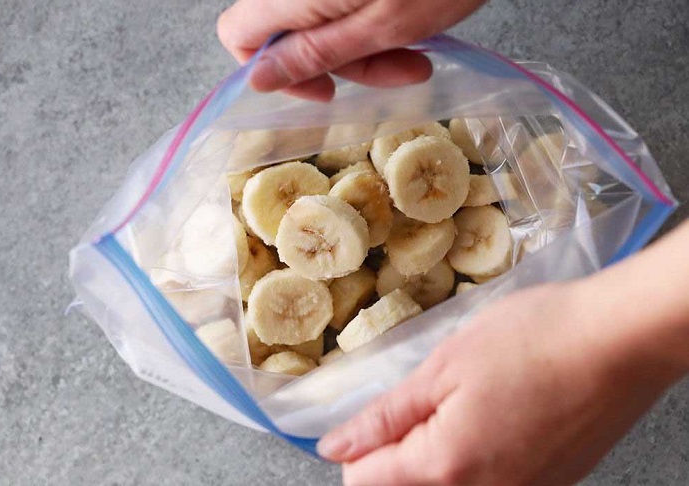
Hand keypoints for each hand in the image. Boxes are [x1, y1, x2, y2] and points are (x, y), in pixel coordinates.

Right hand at [217, 0, 485, 100]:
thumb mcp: (378, 27)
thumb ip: (312, 54)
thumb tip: (258, 80)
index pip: (238, 35)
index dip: (274, 72)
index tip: (326, 88)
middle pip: (291, 30)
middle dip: (346, 61)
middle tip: (401, 70)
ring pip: (324, 17)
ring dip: (370, 44)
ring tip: (419, 54)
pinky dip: (374, 16)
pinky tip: (411, 22)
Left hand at [318, 220, 688, 484]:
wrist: (619, 341)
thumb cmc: (533, 341)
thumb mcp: (443, 367)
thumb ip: (385, 416)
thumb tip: (335, 447)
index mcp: (445, 467)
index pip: (365, 481)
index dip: (357, 446)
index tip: (375, 416)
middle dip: (399, 451)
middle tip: (424, 401)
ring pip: (450, 485)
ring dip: (439, 451)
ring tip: (467, 401)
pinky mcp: (548, 485)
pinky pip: (491, 482)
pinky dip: (478, 455)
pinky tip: (499, 413)